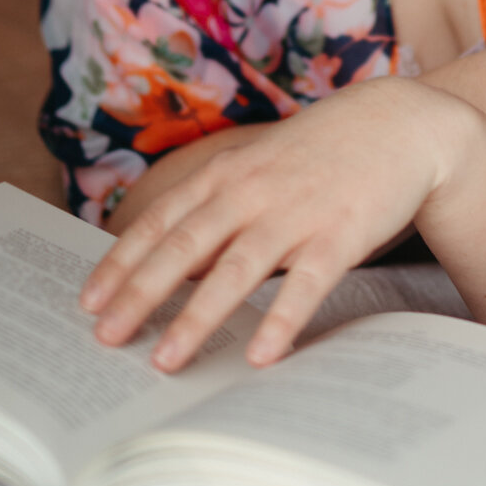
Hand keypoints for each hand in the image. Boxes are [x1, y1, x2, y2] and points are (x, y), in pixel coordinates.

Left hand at [79, 78, 475, 372]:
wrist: (398, 123)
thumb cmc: (320, 153)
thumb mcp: (258, 169)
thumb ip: (217, 210)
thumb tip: (174, 268)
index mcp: (227, 174)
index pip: (161, 221)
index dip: (122, 262)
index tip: (87, 302)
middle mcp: (252, 190)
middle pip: (184, 246)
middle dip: (141, 294)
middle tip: (105, 339)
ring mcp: (296, 212)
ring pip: (236, 270)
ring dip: (198, 318)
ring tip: (167, 361)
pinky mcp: (342, 233)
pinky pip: (306, 283)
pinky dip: (282, 318)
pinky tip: (261, 355)